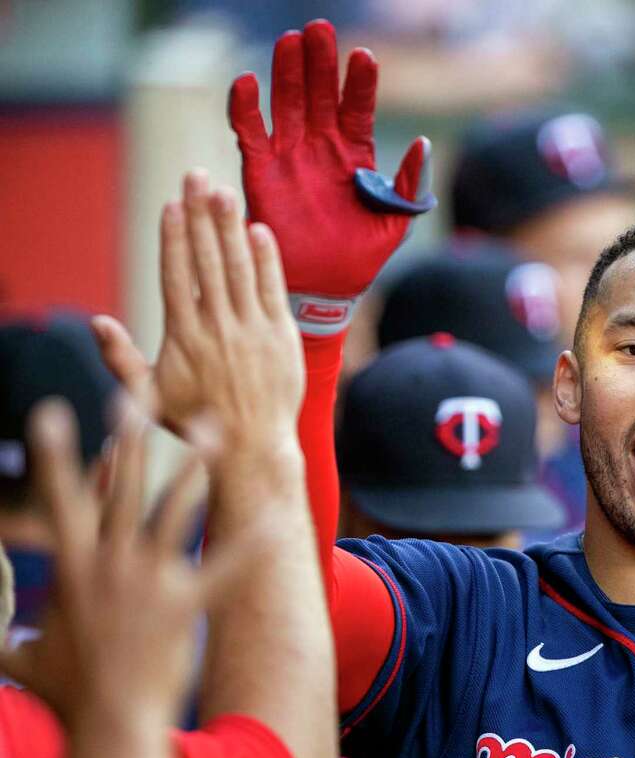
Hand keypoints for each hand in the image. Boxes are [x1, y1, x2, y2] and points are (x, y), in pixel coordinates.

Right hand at [0, 398, 245, 729]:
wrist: (108, 721)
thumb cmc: (68, 692)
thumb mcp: (28, 658)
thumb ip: (12, 640)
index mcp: (73, 566)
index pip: (62, 497)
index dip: (58, 453)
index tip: (56, 411)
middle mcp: (109, 561)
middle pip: (121, 485)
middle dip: (130, 435)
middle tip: (138, 391)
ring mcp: (149, 579)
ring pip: (173, 507)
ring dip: (194, 464)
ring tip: (211, 426)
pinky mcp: (186, 602)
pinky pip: (224, 565)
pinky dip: (249, 543)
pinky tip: (273, 520)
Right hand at [93, 171, 303, 451]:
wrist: (254, 445)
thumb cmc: (197, 421)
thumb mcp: (149, 396)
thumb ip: (120, 357)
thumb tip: (95, 321)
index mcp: (184, 336)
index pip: (177, 275)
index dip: (174, 238)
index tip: (171, 205)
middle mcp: (218, 326)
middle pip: (207, 260)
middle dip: (201, 216)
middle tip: (196, 177)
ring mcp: (252, 328)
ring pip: (239, 267)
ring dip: (231, 227)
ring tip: (225, 192)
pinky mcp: (281, 334)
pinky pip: (273, 288)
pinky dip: (267, 258)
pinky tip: (260, 229)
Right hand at [228, 19, 433, 335]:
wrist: (327, 289)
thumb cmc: (363, 256)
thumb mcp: (396, 221)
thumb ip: (409, 184)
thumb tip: (424, 143)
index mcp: (356, 155)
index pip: (358, 107)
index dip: (359, 82)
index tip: (363, 57)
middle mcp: (321, 148)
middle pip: (320, 94)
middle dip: (320, 62)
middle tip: (319, 29)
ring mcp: (290, 156)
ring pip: (286, 103)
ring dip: (287, 72)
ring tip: (290, 42)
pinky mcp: (261, 172)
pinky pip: (250, 133)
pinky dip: (245, 108)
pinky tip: (248, 82)